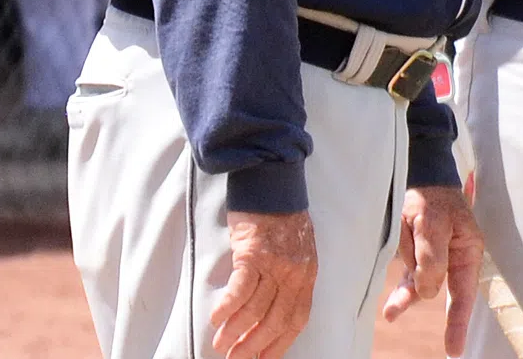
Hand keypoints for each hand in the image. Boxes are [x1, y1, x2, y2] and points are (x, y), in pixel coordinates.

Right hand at [212, 209, 316, 358]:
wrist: (272, 180)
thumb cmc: (280, 216)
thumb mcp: (297, 249)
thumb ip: (290, 277)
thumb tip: (271, 308)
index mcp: (307, 274)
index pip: (296, 319)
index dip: (279, 344)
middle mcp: (294, 273)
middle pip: (275, 321)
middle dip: (254, 346)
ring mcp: (275, 264)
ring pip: (255, 310)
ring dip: (235, 332)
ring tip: (221, 345)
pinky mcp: (253, 253)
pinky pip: (240, 289)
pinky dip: (227, 308)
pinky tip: (216, 319)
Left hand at [380, 185, 484, 357]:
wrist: (417, 173)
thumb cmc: (431, 196)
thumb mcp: (433, 223)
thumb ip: (432, 258)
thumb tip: (427, 292)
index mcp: (468, 251)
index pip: (464, 293)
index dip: (458, 322)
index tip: (454, 349)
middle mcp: (454, 258)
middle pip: (439, 290)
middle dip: (421, 298)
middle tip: (403, 317)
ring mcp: (434, 257)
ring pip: (419, 284)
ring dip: (405, 294)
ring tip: (390, 311)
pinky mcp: (416, 253)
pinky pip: (408, 275)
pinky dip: (401, 284)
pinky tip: (392, 301)